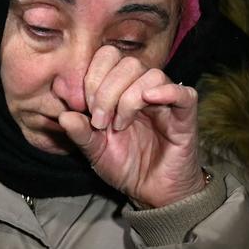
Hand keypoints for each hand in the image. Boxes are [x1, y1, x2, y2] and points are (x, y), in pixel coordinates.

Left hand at [58, 45, 203, 207]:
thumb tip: (63, 116)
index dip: (94, 76)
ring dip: (129, 98)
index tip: (86, 108)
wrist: (150, 191)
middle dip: (107, 91)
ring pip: (151, 75)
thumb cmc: (125, 166)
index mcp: (120, 90)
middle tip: (101, 121)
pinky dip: (167, 92)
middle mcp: (143, 90)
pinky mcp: (185, 116)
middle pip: (128, 63)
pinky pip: (184, 93)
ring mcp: (165, 101)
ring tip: (120, 125)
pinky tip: (149, 101)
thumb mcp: (95, 151)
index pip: (108, 57)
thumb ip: (80, 133)